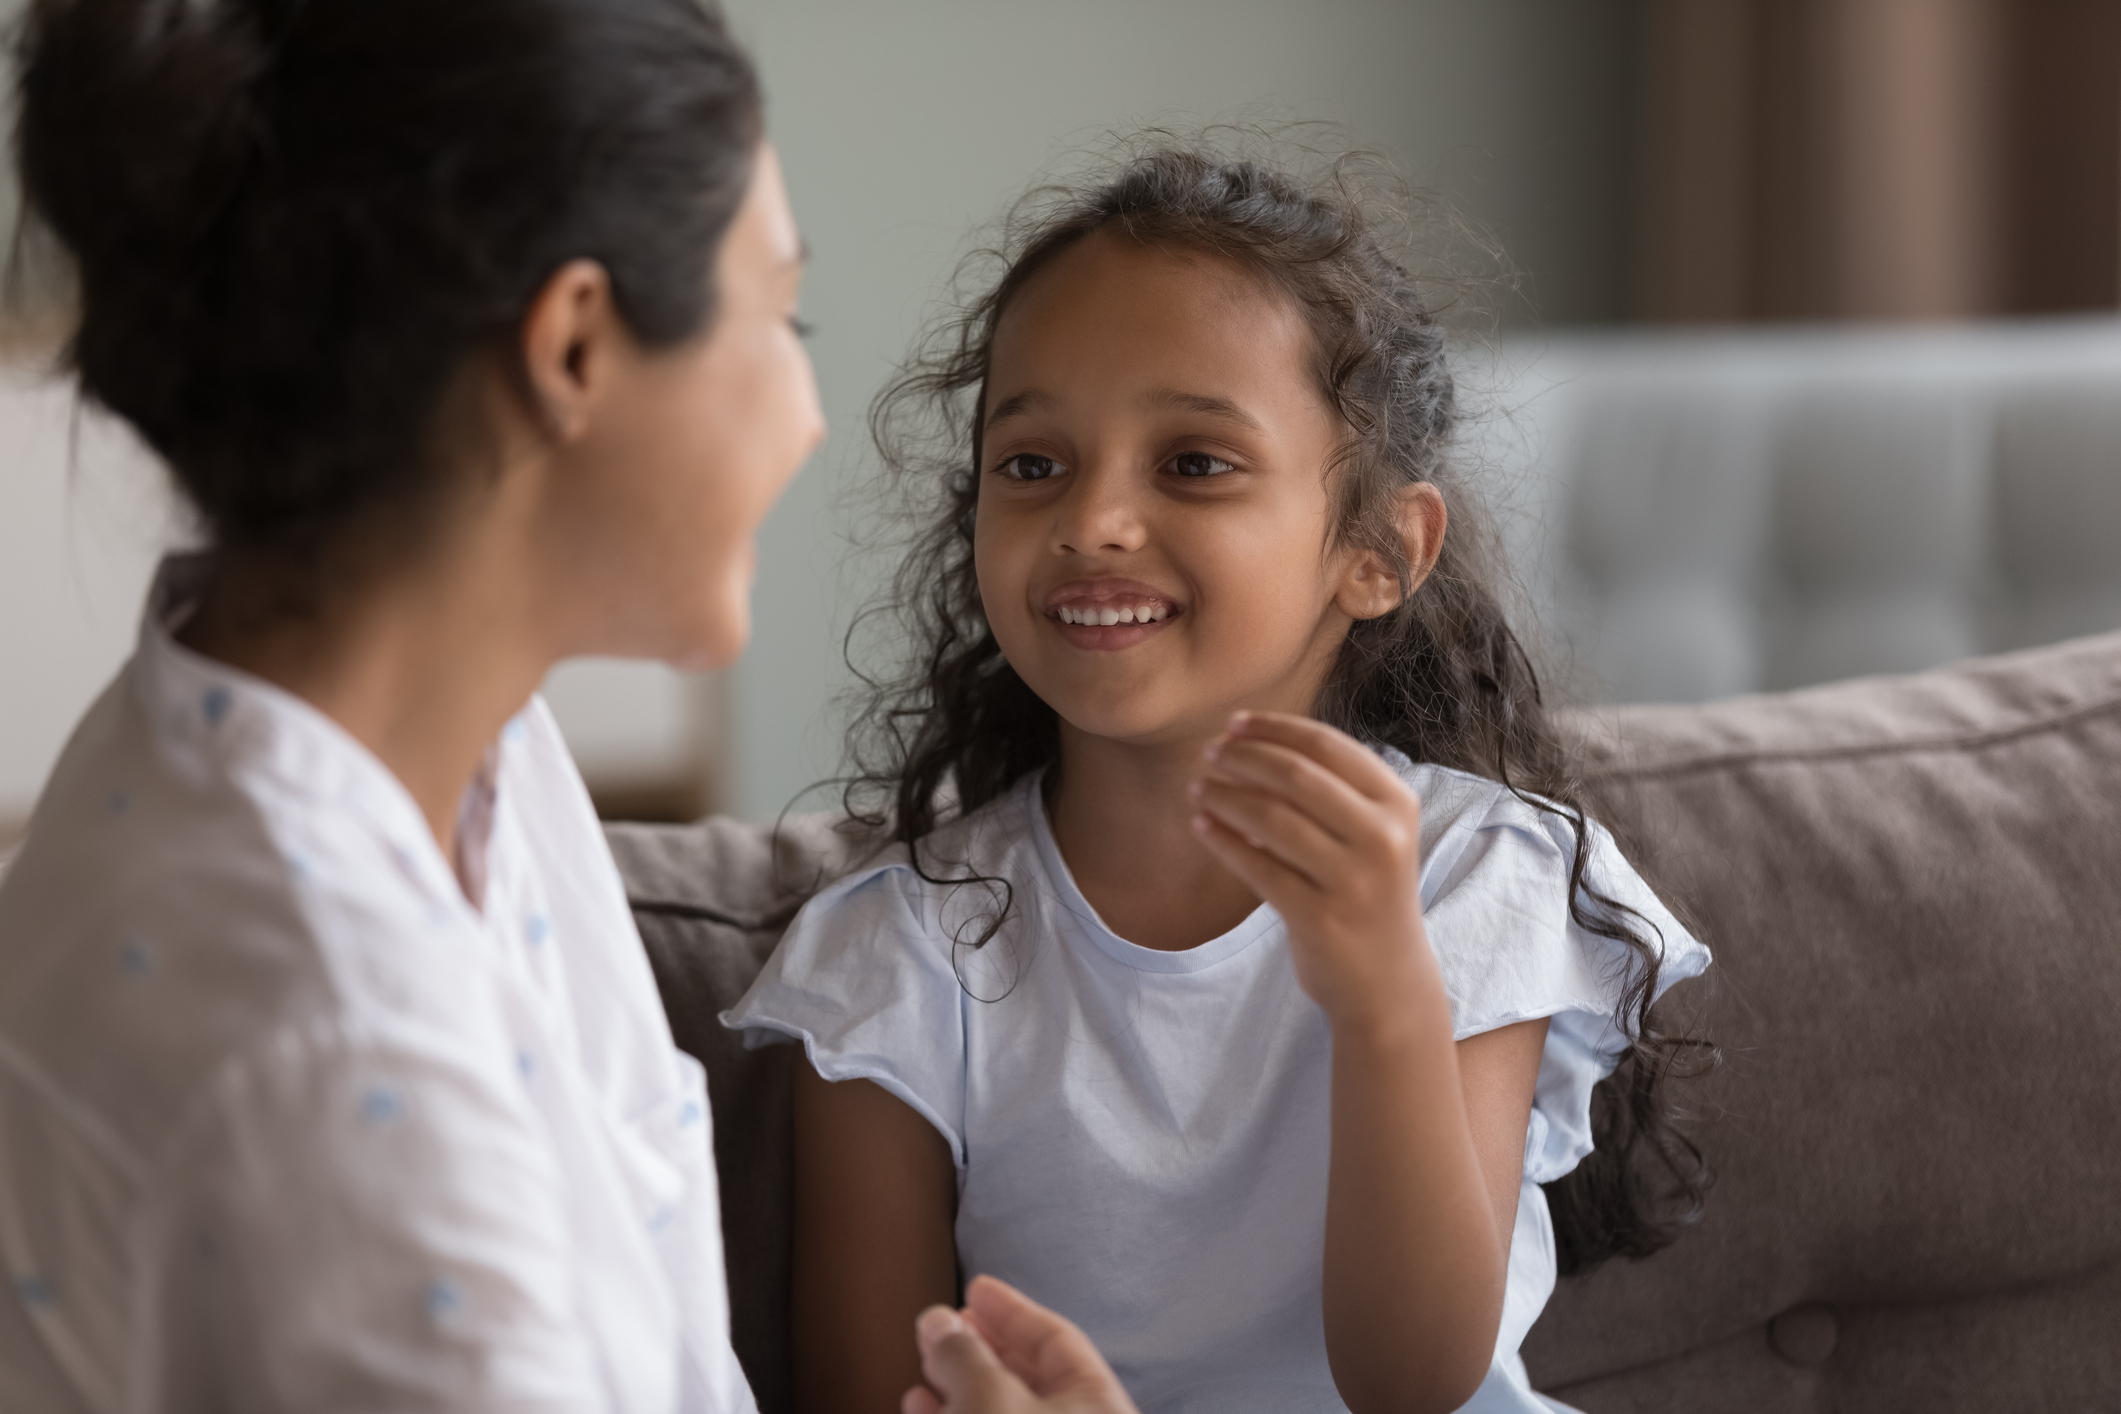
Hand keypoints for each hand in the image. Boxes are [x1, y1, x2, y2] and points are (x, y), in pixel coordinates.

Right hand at [902, 1275, 1139, 1413]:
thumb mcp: (989, 1398)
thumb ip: (963, 1352)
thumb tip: (937, 1320)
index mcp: (1100, 1402)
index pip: (1057, 1338)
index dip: (1012, 1309)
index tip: (977, 1286)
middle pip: (1026, 1373)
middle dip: (979, 1345)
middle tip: (943, 1324)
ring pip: (1000, 1407)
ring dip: (958, 1382)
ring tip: (925, 1360)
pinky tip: (921, 1404)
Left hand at [1188, 711, 1438, 1034]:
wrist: (1388, 978)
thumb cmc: (1365, 890)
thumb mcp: (1368, 832)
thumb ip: (1325, 788)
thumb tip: (1245, 743)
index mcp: (1396, 802)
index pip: (1326, 745)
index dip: (1274, 728)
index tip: (1234, 724)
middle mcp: (1383, 837)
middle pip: (1295, 775)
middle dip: (1243, 758)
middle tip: (1209, 754)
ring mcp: (1353, 879)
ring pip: (1271, 819)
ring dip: (1225, 797)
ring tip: (1198, 789)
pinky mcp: (1321, 917)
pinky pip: (1258, 867)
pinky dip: (1223, 841)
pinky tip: (1201, 826)